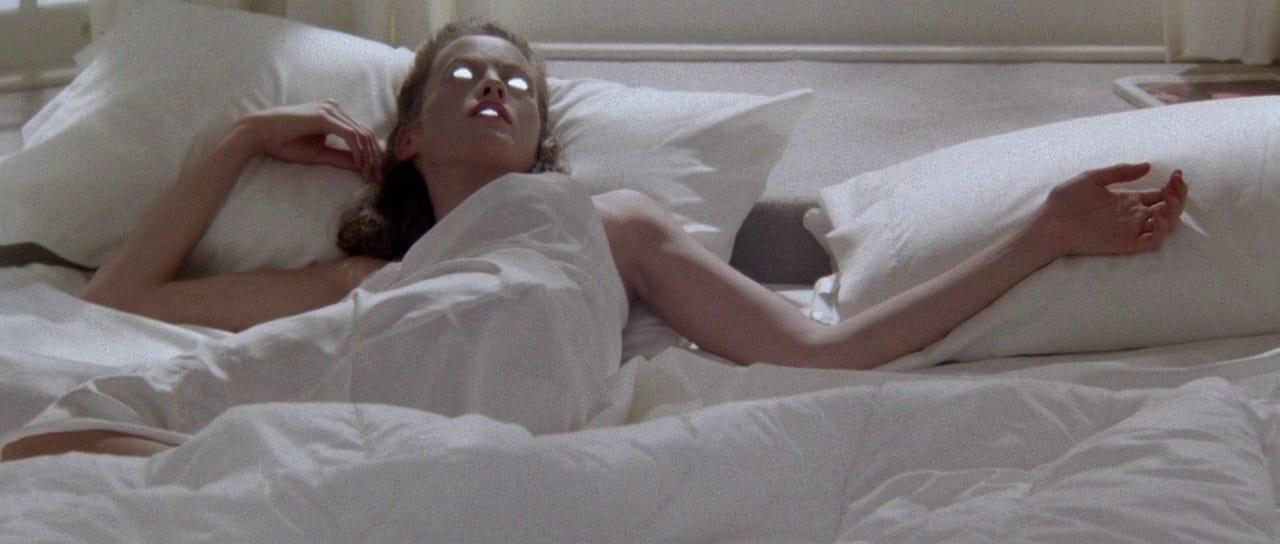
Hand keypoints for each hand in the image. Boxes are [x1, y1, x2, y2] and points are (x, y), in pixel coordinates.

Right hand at [234, 100, 382, 183]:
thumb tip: (363, 166)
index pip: (362, 133)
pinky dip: (358, 150)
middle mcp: (335, 109)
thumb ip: (341, 157)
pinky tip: (359, 165)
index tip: (374, 175)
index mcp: (335, 115)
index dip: (373, 155)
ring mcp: (330, 110)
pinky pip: (350, 134)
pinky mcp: (324, 116)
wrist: (259, 132)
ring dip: (369, 157)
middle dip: (375, 158)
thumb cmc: (285, 142)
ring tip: (369, 175)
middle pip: (367, 133)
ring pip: (362, 134)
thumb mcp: (319, 154)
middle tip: (377, 178)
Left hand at [1038, 162, 1187, 255]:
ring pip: (1165, 225)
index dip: (1173, 186)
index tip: (1177, 174)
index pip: (1159, 195)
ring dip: (1174, 211)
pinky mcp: (1125, 243)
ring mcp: (1130, 229)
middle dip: (1178, 195)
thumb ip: (1120, 172)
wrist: (1050, 221)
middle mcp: (1132, 215)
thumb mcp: (1093, 178)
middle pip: (1167, 208)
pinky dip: (1161, 230)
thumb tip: (1148, 165)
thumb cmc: (1065, 200)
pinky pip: (1152, 241)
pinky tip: (1157, 214)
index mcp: (1127, 200)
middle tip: (1177, 183)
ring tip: (1168, 197)